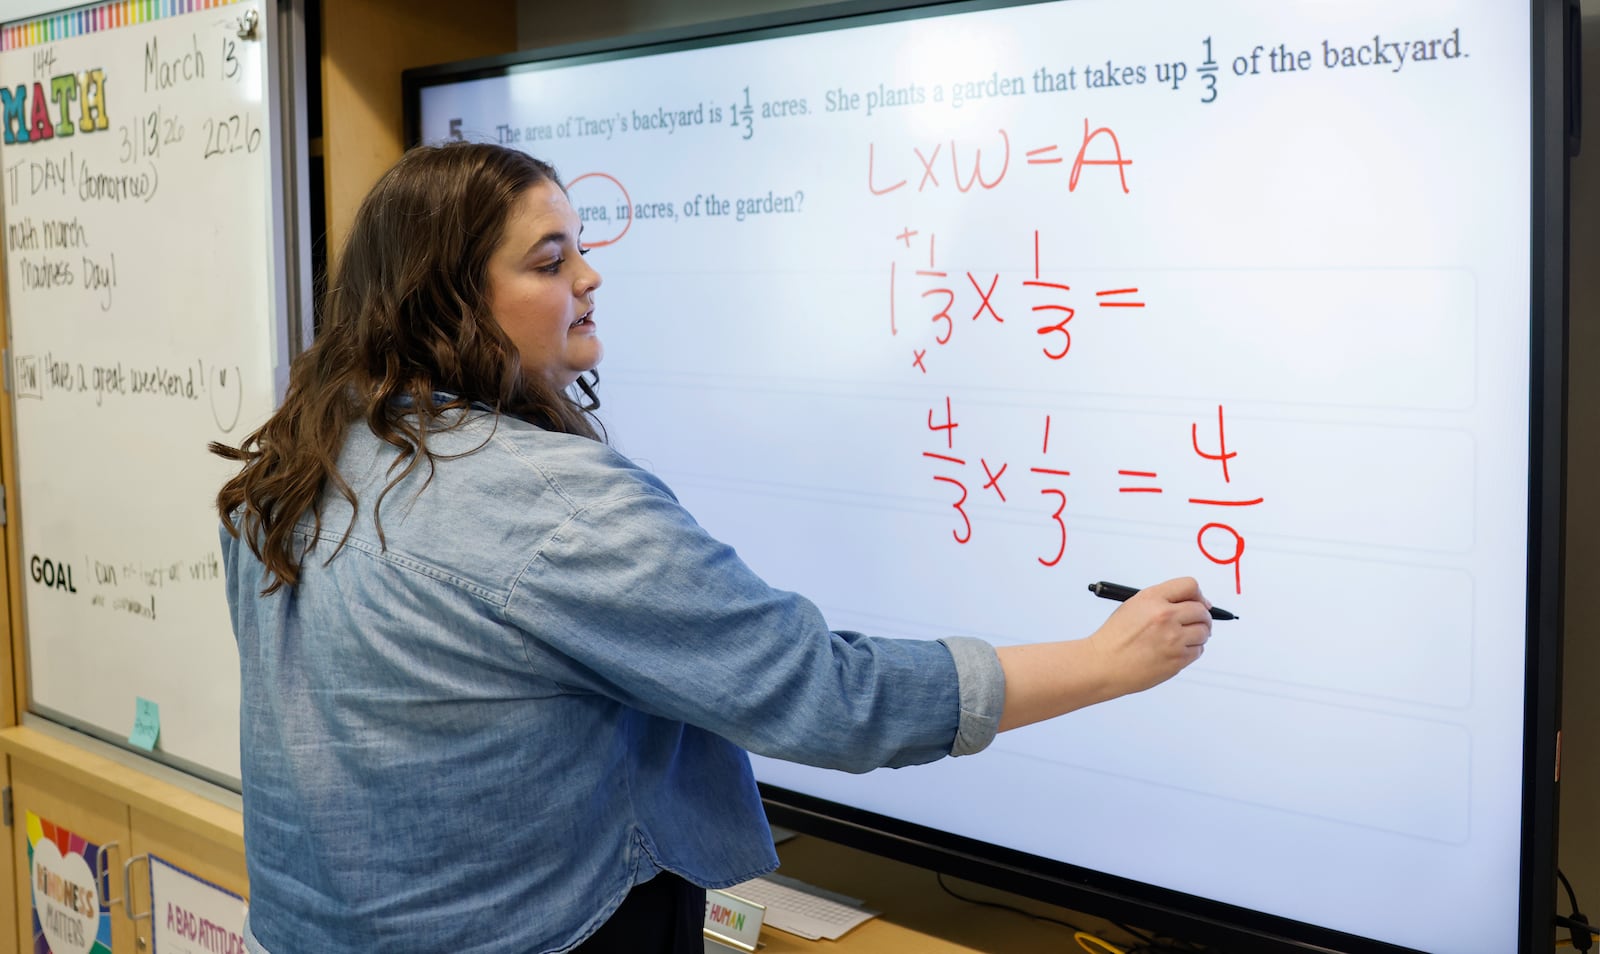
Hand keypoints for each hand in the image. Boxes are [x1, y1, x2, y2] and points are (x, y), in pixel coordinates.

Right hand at [1085, 576, 1211, 696]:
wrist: (1103, 664)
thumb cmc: (1115, 638)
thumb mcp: (1134, 605)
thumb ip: (1162, 600)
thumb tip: (1192, 602)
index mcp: (1152, 599)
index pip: (1190, 586)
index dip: (1198, 595)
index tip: (1199, 602)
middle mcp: (1165, 616)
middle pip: (1202, 611)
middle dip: (1202, 617)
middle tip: (1195, 622)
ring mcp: (1173, 639)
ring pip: (1204, 632)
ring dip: (1199, 635)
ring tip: (1182, 638)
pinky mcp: (1177, 659)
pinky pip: (1198, 651)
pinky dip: (1192, 650)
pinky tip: (1176, 650)